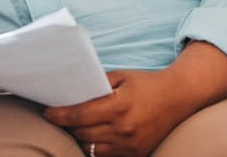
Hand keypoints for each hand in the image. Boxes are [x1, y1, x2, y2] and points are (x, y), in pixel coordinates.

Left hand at [43, 69, 190, 156]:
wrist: (178, 97)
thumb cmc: (146, 83)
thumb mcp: (120, 77)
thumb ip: (96, 84)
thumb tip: (71, 91)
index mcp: (119, 106)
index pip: (80, 115)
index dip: (60, 116)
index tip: (48, 113)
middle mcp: (124, 129)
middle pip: (83, 134)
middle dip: (67, 126)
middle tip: (57, 118)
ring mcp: (131, 145)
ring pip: (92, 148)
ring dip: (80, 139)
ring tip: (73, 128)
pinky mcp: (137, 154)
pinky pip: (107, 156)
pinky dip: (96, 148)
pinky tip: (91, 137)